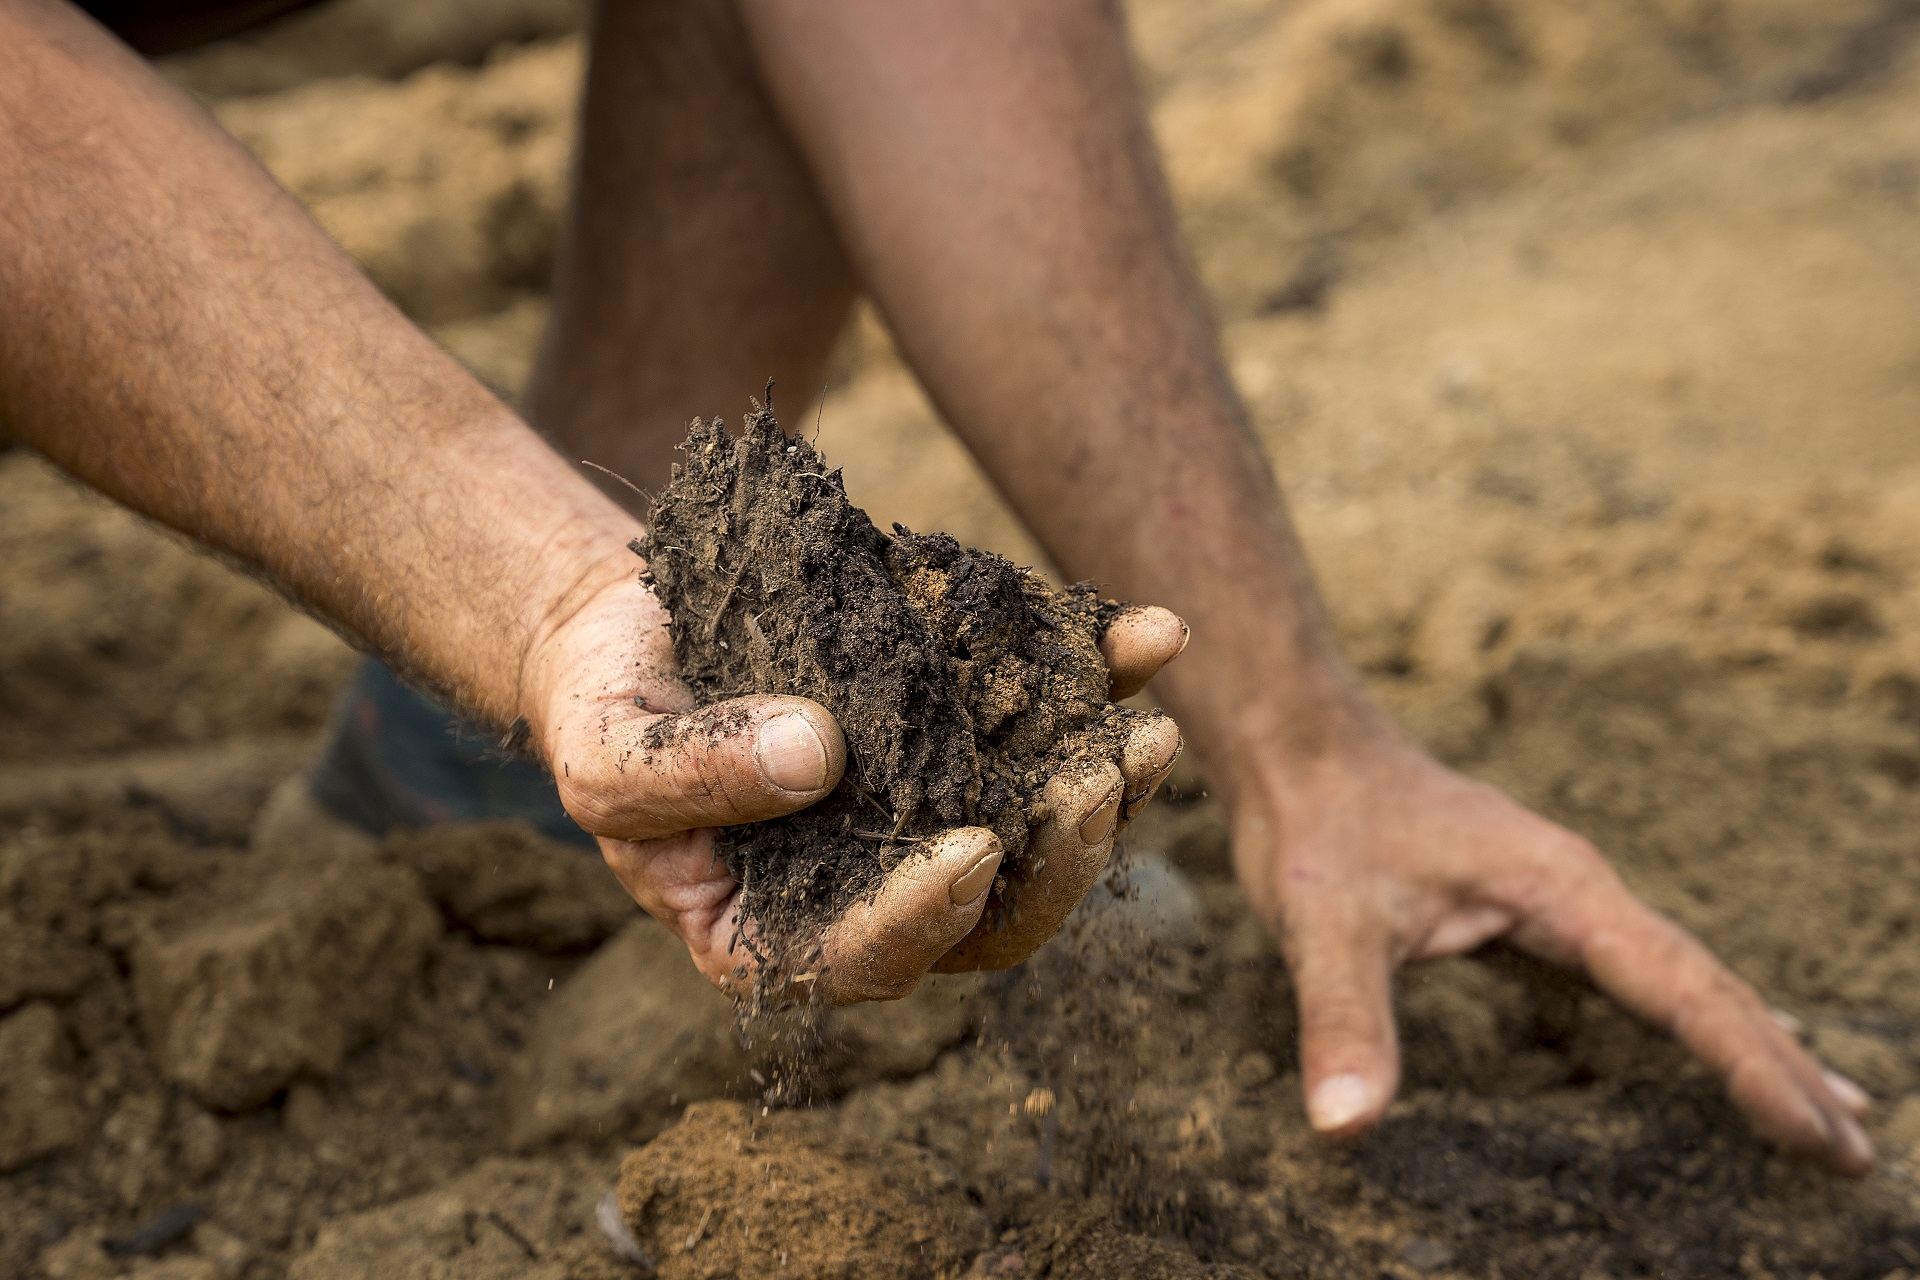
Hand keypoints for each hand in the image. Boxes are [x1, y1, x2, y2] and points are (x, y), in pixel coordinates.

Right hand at [521, 555, 1186, 1002]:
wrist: (637, 629)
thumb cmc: (606, 709)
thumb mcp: (607, 752)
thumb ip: (689, 773)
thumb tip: (814, 757)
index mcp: (782, 934)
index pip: (867, 961)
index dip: (922, 921)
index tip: (967, 853)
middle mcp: (875, 886)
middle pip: (988, 915)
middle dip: (1055, 864)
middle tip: (1096, 791)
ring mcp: (930, 809)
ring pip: (1041, 829)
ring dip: (1108, 787)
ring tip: (1151, 730)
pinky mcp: (963, 732)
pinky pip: (1045, 719)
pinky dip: (1100, 678)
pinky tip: (1149, 636)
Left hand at [1227, 706, 1875, 1174]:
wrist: (1298, 748)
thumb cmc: (1317, 826)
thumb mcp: (1323, 925)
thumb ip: (1344, 1021)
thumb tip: (1345, 1125)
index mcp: (1559, 890)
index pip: (1681, 989)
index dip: (1752, 1065)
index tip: (1818, 1134)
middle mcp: (1576, 890)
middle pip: (1706, 984)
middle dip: (1784, 1066)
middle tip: (1858, 1152)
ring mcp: (1557, 895)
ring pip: (1678, 976)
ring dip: (1752, 1040)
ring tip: (1831, 1106)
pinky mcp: (1527, 905)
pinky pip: (1633, 971)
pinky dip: (1689, 1014)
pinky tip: (1710, 1035)